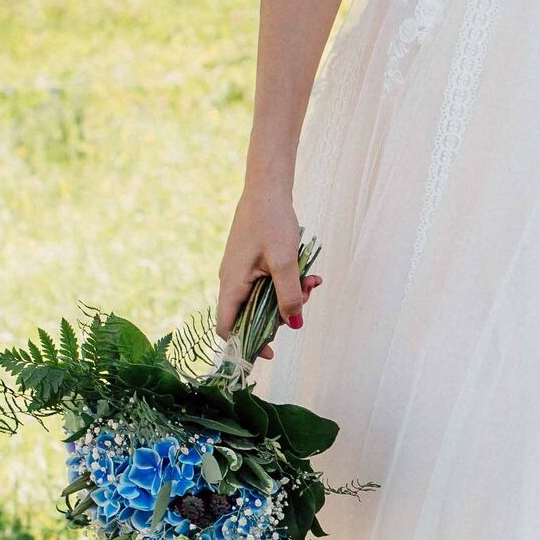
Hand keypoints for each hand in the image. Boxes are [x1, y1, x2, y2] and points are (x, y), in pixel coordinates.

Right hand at [217, 182, 309, 336]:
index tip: (271, 350)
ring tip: (312, 280)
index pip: (227, 327)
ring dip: (289, 295)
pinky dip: (287, 282)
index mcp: (232, 284)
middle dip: (281, 314)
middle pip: (251, 315)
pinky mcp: (251, 264)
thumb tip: (293, 324)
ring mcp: (241, 272)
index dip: (246, 344)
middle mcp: (232, 281)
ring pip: (264, 298)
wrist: (267, 189)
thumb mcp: (285, 262)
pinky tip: (308, 273)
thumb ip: (288, 295)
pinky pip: (268, 283)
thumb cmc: (272, 221)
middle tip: (306, 297)